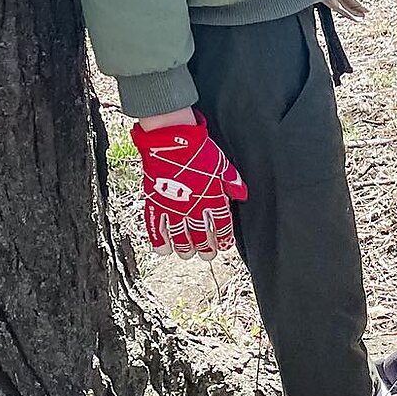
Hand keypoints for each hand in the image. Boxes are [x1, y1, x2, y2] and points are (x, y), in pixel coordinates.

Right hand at [131, 115, 247, 258]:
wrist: (170, 140)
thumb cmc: (198, 150)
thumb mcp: (222, 164)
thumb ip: (232, 182)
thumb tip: (242, 195)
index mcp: (212, 198)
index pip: (221, 224)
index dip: (223, 237)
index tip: (225, 245)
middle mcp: (192, 207)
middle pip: (200, 234)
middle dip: (205, 247)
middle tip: (208, 255)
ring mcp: (172, 207)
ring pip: (179, 236)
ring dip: (184, 248)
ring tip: (188, 254)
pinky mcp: (154, 203)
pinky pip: (156, 227)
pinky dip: (159, 240)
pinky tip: (163, 250)